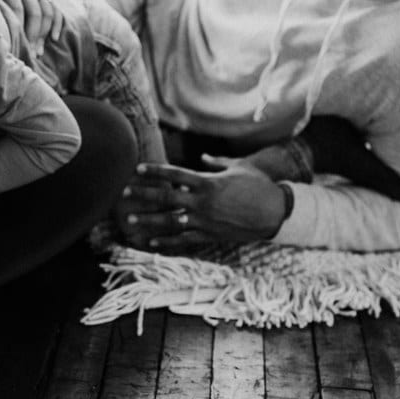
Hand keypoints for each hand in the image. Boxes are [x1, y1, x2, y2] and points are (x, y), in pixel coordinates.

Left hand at [115, 155, 287, 254]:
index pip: (175, 174)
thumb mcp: (239, 168)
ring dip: (148, 220)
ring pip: (170, 220)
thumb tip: (204, 156)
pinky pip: (184, 239)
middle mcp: (202, 201)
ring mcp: (205, 220)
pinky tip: (151, 242)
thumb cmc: (260, 186)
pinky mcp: (210, 235)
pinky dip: (167, 241)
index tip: (138, 169)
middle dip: (143, 194)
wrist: (276, 213)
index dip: (155, 171)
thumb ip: (218, 162)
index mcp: (207, 182)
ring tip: (130, 220)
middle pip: (166, 196)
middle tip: (124, 192)